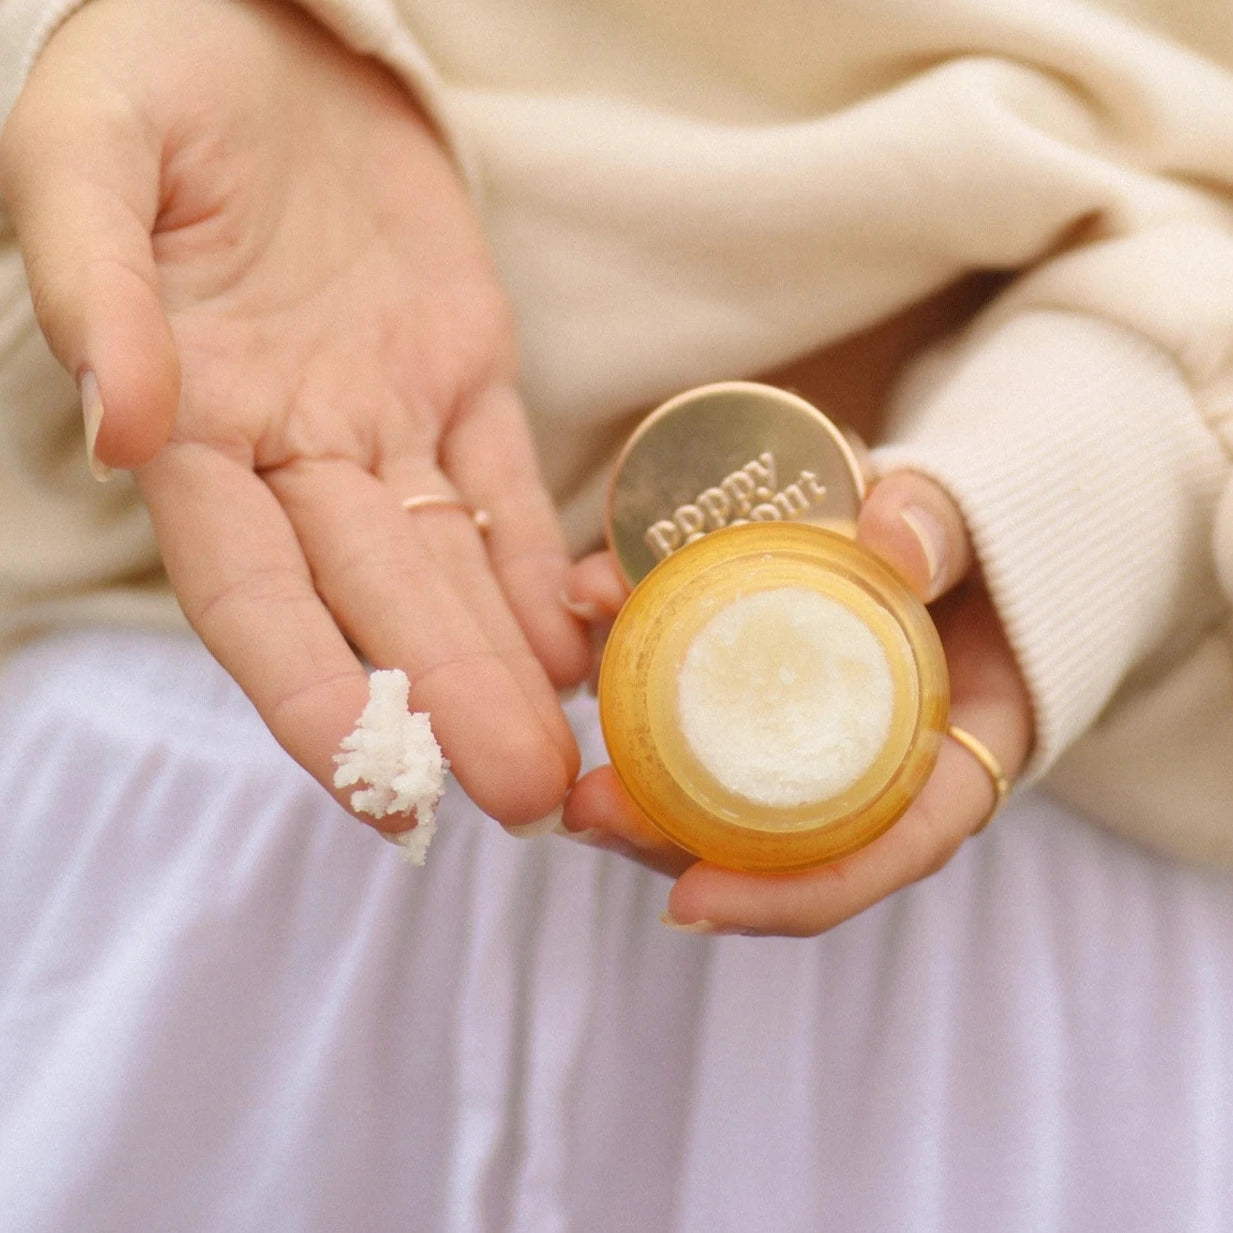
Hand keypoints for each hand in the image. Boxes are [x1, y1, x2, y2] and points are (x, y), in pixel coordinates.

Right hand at [0, 0, 589, 830]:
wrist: (269, 12)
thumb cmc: (158, 71)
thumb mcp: (90, 152)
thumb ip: (95, 289)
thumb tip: (121, 430)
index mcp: (194, 422)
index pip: (254, 596)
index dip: (314, 698)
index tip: (383, 793)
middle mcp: (293, 448)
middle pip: (376, 603)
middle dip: (445, 706)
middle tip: (524, 799)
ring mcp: (384, 416)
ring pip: (450, 566)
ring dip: (505, 664)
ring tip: (567, 758)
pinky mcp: (462, 371)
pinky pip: (505, 488)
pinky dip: (538, 569)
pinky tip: (580, 645)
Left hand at [559, 472, 1033, 935]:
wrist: (959, 531)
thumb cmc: (988, 547)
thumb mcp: (986, 534)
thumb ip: (945, 530)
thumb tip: (896, 542)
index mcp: (951, 761)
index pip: (885, 854)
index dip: (789, 895)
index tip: (690, 902)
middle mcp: (879, 771)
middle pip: (778, 842)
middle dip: (675, 842)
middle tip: (591, 814)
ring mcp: (816, 736)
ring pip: (728, 791)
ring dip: (643, 786)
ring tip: (570, 765)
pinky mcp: (770, 689)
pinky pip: (706, 711)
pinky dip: (647, 688)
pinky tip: (591, 646)